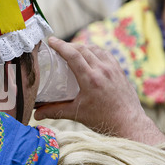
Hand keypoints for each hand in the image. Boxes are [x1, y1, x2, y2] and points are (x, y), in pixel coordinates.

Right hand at [34, 37, 164, 145]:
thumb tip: (36, 114)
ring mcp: (113, 69)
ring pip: (95, 49)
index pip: (73, 55)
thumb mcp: (75, 114)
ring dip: (82, 46)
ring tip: (72, 49)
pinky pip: (105, 54)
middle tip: (57, 45)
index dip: (60, 45)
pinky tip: (90, 55)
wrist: (128, 123)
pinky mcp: (119, 71)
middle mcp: (102, 70)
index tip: (51, 40)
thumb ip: (54, 111)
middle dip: (68, 45)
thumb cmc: (103, 119)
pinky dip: (94, 51)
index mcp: (90, 79)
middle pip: (82, 48)